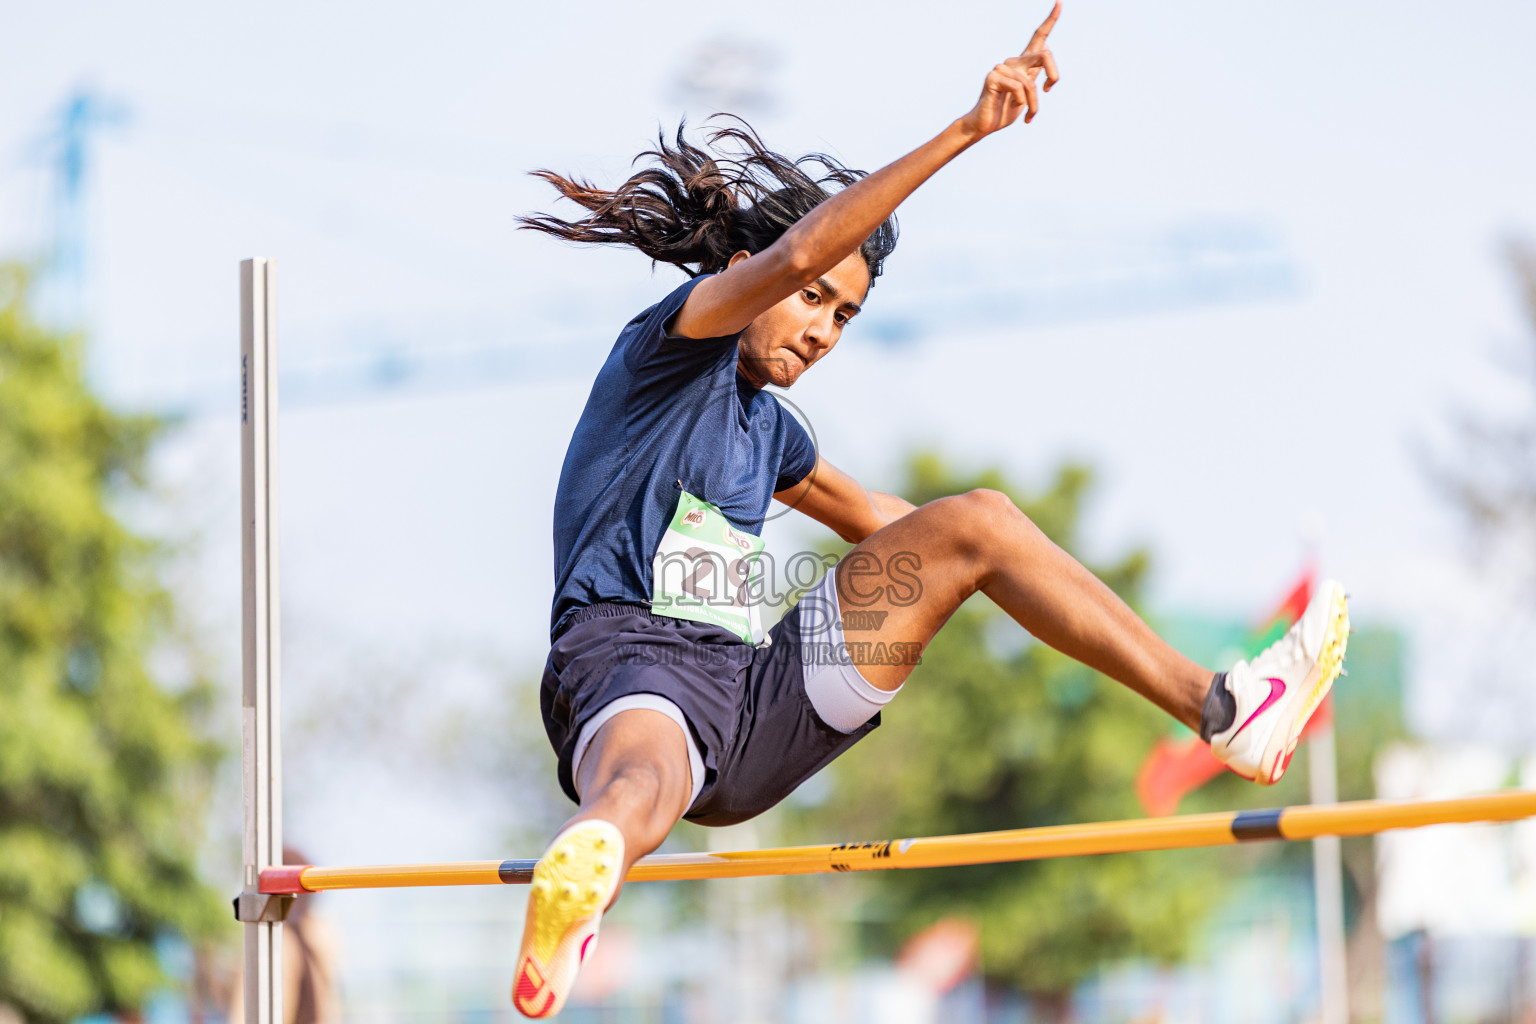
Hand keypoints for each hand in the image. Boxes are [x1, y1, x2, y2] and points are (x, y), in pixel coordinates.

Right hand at [957, 2, 1060, 137]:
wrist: (984, 125)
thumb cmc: (1004, 111)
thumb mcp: (1027, 93)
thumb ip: (1034, 73)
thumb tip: (1045, 46)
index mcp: (1023, 64)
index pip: (1038, 37)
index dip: (1050, 20)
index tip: (1059, 2)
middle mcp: (1013, 62)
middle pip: (1044, 56)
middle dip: (1053, 75)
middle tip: (1049, 90)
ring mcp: (1002, 68)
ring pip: (1030, 82)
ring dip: (1034, 103)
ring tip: (1028, 115)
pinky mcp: (993, 77)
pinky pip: (1018, 87)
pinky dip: (1021, 102)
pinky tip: (1013, 106)